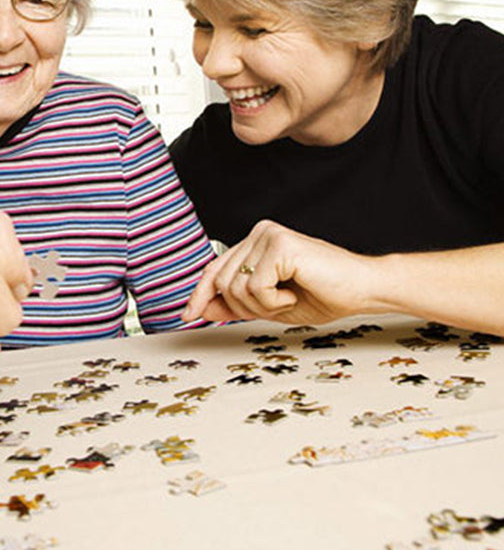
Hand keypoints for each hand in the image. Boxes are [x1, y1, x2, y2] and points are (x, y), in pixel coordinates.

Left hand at [184, 219, 377, 326]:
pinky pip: (255, 286)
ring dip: (261, 306)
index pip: (215, 269)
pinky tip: (294, 293)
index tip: (187, 316)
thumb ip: (235, 304)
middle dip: (243, 308)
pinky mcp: (280, 244)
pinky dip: (273, 302)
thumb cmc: (323, 295)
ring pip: (235, 287)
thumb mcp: (269, 306)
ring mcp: (268, 235)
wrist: (363, 290)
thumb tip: (200, 309)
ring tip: (288, 298)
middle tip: (277, 307)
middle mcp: (258, 233)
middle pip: (221, 282)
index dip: (200, 294)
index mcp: (254, 243)